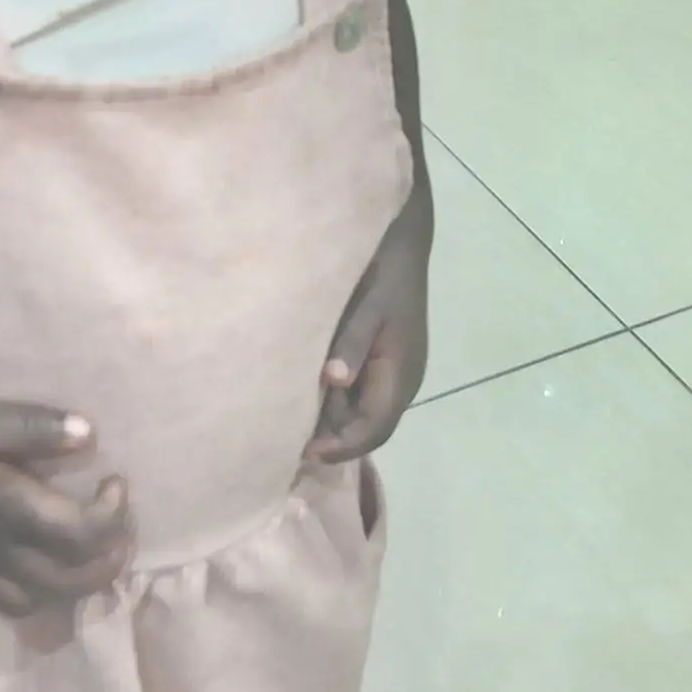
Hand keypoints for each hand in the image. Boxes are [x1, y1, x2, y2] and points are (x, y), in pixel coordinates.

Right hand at [0, 395, 131, 617]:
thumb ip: (35, 427)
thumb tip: (88, 434)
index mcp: (12, 511)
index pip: (83, 536)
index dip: (113, 516)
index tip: (115, 481)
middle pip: (69, 583)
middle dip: (107, 564)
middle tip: (119, 531)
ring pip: (34, 601)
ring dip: (70, 587)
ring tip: (80, 555)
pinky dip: (23, 594)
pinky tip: (23, 567)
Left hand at [307, 246, 428, 464]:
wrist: (400, 239)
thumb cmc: (382, 272)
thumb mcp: (365, 307)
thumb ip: (350, 344)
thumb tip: (333, 382)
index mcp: (401, 374)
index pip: (374, 429)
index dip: (342, 447)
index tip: (305, 453)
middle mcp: (402, 380)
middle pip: (369, 427)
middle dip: (334, 441)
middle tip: (289, 446)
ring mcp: (394, 369)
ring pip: (364, 411)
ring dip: (334, 421)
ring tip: (292, 425)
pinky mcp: (383, 357)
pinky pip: (361, 391)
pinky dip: (337, 400)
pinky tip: (308, 394)